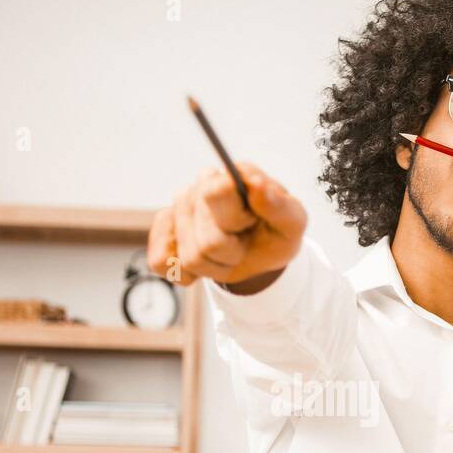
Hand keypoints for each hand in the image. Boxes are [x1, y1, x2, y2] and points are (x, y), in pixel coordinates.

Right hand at [147, 162, 306, 290]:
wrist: (259, 253)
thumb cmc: (275, 233)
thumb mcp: (292, 222)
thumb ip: (279, 205)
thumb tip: (258, 186)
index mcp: (229, 178)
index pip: (215, 193)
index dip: (235, 219)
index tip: (250, 222)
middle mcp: (198, 189)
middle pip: (207, 240)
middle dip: (231, 254)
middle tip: (244, 245)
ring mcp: (176, 211)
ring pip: (189, 257)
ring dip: (215, 267)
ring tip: (229, 253)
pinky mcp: (162, 234)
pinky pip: (160, 262)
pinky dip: (184, 274)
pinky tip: (204, 266)